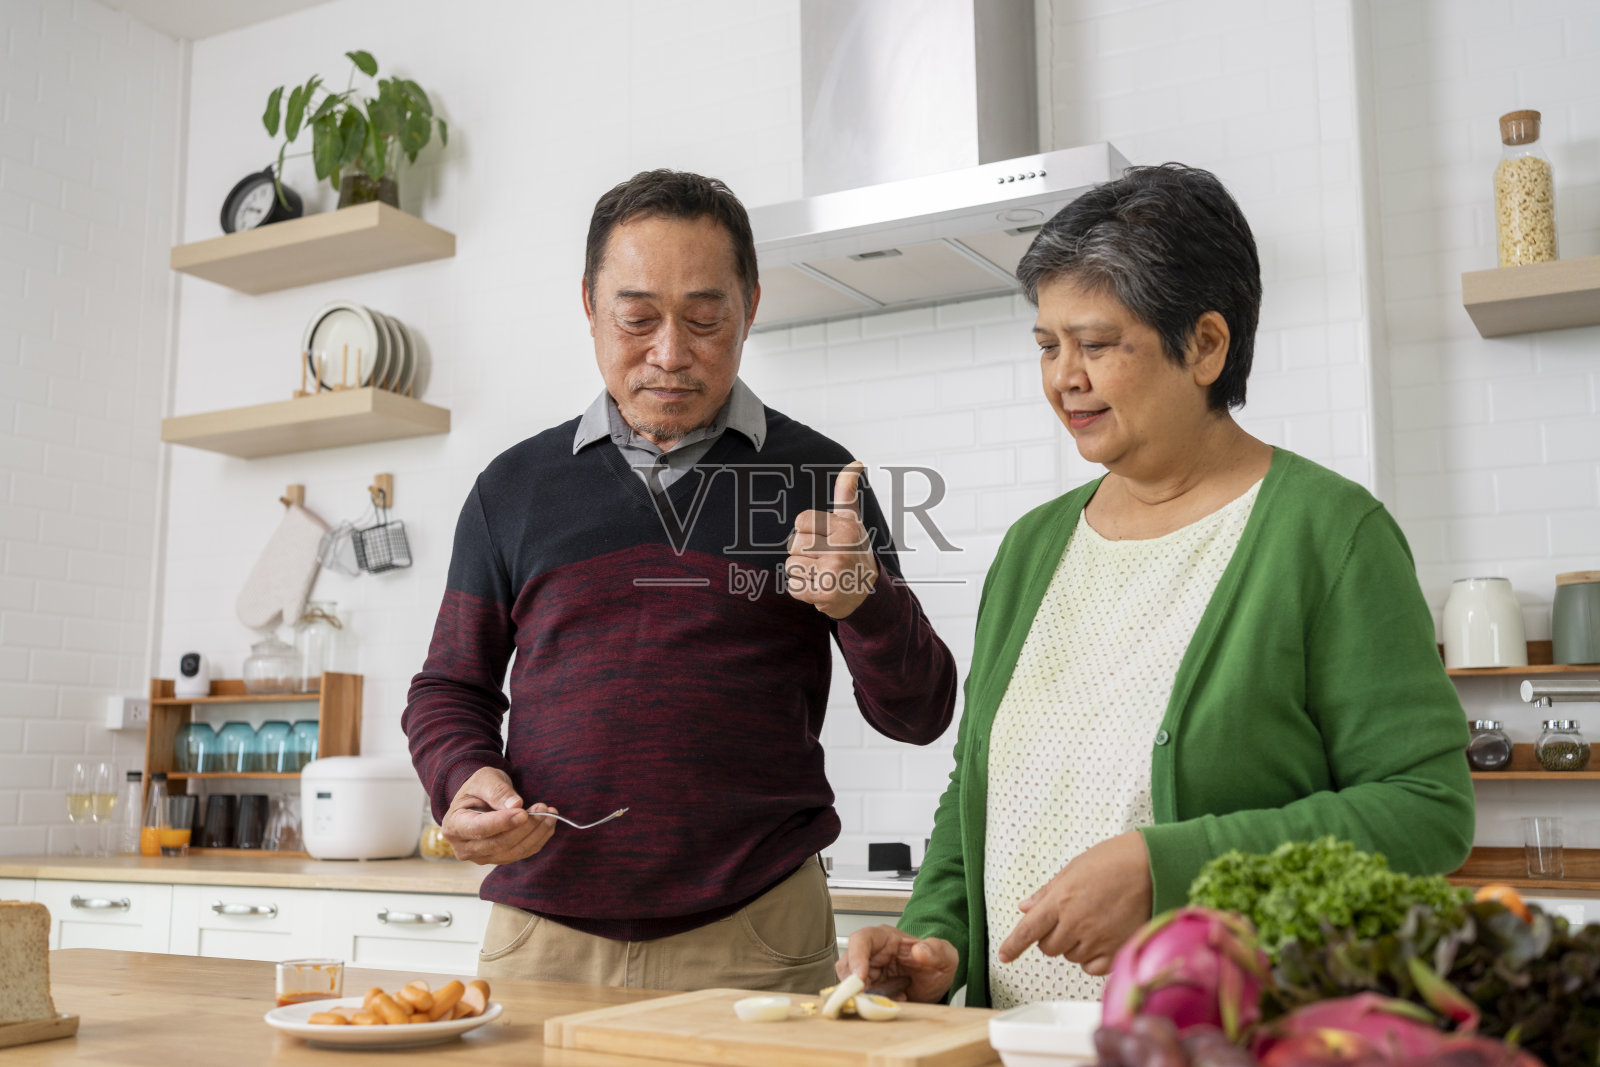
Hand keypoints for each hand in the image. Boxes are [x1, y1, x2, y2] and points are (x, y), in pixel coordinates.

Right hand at [440, 766, 558, 865]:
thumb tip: (516, 805)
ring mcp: (481, 857)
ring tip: (550, 813)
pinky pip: (521, 854)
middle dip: (525, 827)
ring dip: (536, 834)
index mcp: (454, 825)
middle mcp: (464, 847)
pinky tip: (548, 824)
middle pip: (499, 843)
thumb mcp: (485, 779)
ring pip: (513, 851)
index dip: (502, 822)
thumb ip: (497, 791)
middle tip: (543, 808)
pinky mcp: (498, 859)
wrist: (481, 799)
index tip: (523, 812)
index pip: (479, 829)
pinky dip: (538, 840)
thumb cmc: (480, 787)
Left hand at [786, 461, 877, 619]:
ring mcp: (834, 573)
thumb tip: (856, 463)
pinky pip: (793, 587)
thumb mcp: (852, 521)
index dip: (807, 531)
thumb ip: (847, 493)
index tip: (824, 539)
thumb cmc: (854, 551)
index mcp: (845, 528)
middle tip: (824, 559)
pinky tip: (821, 588)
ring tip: (823, 573)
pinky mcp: (825, 594)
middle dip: (804, 553)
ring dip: (803, 572)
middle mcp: (841, 549)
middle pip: (793, 544)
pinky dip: (803, 590)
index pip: (800, 521)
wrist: (867, 593)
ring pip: (791, 566)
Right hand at [836, 924, 958, 1003]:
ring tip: (898, 997)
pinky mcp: (868, 991)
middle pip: (848, 966)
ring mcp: (868, 973)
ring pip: (850, 986)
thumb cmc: (936, 965)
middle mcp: (872, 954)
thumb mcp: (945, 957)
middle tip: (877, 997)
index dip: (856, 957)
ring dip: (868, 997)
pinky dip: (874, 1005)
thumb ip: (937, 950)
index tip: (861, 977)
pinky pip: (860, 1000)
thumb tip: (920, 951)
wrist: (936, 986)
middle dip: (858, 985)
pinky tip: (897, 1001)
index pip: (861, 939)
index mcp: (885, 937)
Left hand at [996, 831, 1152, 974]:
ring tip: (1091, 921)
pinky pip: (1092, 967)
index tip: (1004, 955)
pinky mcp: (1117, 950)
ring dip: (1073, 945)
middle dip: (1052, 937)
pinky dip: (1091, 958)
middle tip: (1068, 919)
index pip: (1028, 930)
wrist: (1153, 866)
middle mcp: (1075, 923)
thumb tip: (1025, 907)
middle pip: (1048, 947)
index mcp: (1061, 900)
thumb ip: (1048, 892)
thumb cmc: (1115, 860)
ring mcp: (1097, 939)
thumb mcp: (1074, 868)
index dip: (1013, 946)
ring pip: (1070, 956)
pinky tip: (1100, 939)